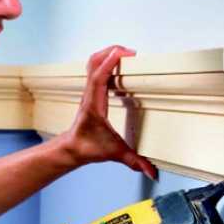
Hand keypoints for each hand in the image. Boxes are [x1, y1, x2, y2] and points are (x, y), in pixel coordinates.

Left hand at [64, 45, 156, 179]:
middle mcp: (89, 94)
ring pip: (92, 62)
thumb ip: (134, 161)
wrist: (72, 148)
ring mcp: (89, 91)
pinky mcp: (91, 91)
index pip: (98, 78)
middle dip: (111, 52)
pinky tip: (117, 64)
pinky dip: (106, 60)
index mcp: (94, 104)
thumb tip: (151, 170)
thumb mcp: (114, 153)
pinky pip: (95, 68)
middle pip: (94, 63)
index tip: (122, 53)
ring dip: (107, 53)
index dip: (109, 63)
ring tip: (125, 53)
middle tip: (130, 52)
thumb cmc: (88, 147)